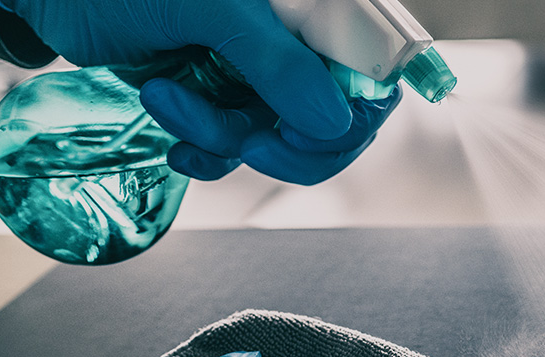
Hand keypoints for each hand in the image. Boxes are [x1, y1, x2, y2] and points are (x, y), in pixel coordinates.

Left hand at [0, 0, 393, 182]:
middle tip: (250, 143)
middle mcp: (296, 43)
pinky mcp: (222, 102)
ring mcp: (260, 75)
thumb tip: (333, 121)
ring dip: (224, 139)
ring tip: (170, 101)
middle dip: (291, 144)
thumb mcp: (210, 10)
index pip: (374, 71)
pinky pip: (238, 151)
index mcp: (310, 12)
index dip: (354, 113)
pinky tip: (174, 141)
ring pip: (281, 141)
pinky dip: (206, 154)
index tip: (304, 131)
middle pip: (339, 120)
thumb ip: (275, 62)